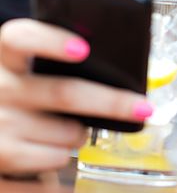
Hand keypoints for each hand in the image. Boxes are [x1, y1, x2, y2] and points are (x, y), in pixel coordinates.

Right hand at [0, 19, 152, 175]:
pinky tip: (61, 155)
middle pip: (64, 92)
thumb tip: (119, 58)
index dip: (51, 41)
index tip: (83, 49)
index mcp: (6, 54)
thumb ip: (58, 57)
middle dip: (110, 102)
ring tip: (73, 129)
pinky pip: (52, 162)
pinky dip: (66, 161)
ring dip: (80, 134)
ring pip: (65, 132)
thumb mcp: (29, 67)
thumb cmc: (22, 91)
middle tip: (141, 106)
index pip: (21, 37)